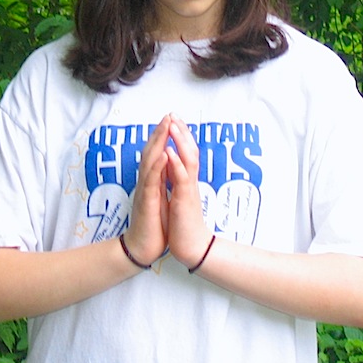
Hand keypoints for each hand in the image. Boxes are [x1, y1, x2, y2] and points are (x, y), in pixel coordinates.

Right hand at [122, 116, 171, 265]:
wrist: (143, 247)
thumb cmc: (153, 224)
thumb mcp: (160, 198)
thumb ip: (161, 181)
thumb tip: (167, 166)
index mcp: (152, 181)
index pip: (156, 153)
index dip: (163, 137)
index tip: (171, 120)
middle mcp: (146, 182)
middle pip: (152, 151)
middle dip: (160, 132)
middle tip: (168, 114)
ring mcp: (145, 190)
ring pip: (150, 161)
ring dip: (158, 142)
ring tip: (166, 125)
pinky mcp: (147, 201)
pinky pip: (152, 181)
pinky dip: (158, 166)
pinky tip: (164, 153)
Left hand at [163, 114, 213, 267]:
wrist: (192, 248)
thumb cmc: (184, 224)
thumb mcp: (179, 197)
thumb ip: (178, 181)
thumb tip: (172, 166)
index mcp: (186, 181)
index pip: (186, 153)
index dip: (180, 136)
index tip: (172, 120)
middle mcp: (190, 181)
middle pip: (190, 150)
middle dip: (181, 131)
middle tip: (173, 115)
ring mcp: (188, 190)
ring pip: (188, 160)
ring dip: (180, 141)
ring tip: (173, 125)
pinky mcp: (185, 201)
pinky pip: (182, 180)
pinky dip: (176, 165)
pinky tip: (170, 153)